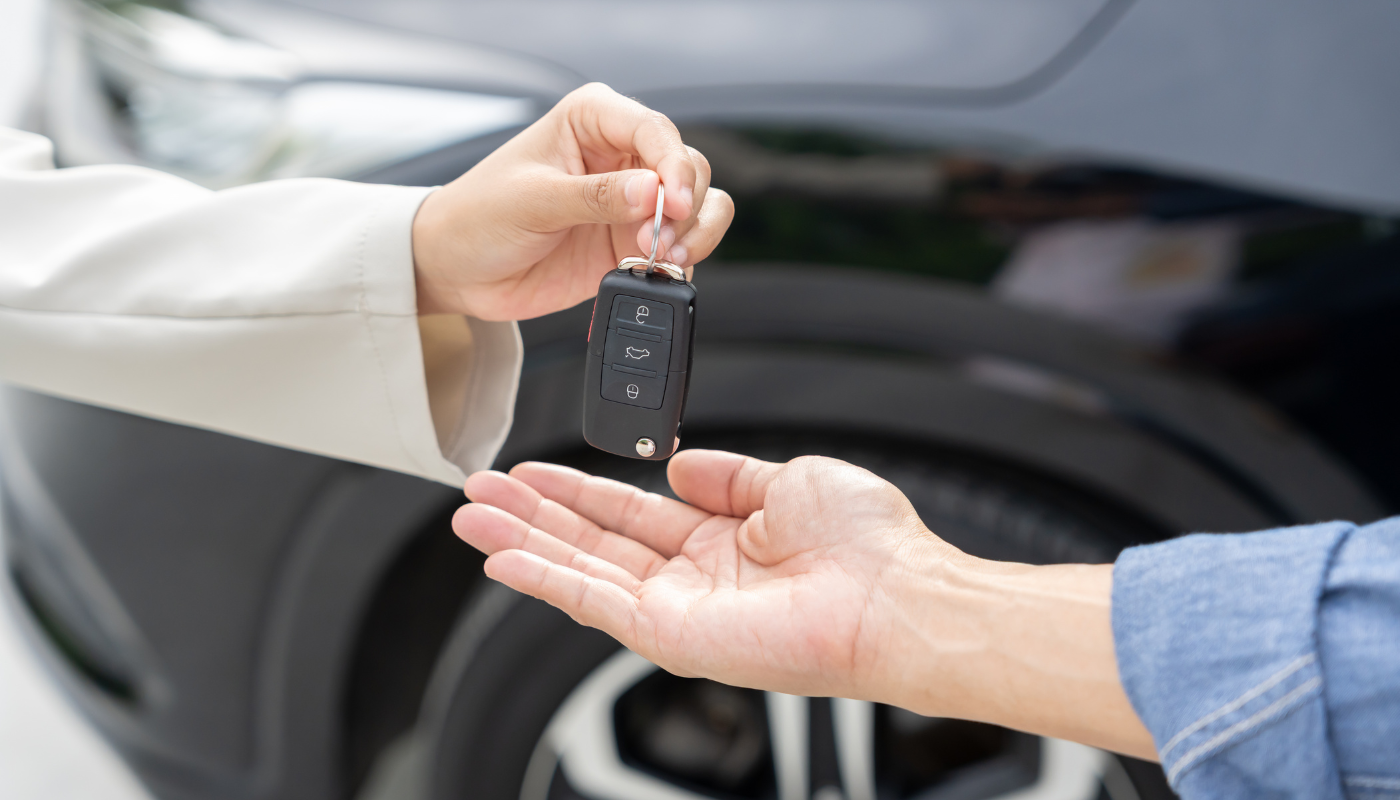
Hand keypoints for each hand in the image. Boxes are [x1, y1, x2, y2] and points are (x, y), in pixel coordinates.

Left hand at [410, 83, 731, 319]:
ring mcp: (631, 201)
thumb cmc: (479, 217)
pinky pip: (682, 246)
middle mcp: (620, 155)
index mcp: (592, 120)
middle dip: (686, 205)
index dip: (674, 166)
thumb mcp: (531, 201)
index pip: (655, 130)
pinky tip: (656, 272)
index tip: (674, 204)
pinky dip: (683, 262)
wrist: (457, 270)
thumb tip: (651, 192)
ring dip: (694, 234)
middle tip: (660, 240)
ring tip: (663, 258)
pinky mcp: (633, 242)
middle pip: (689, 166)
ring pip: (698, 205)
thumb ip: (594, 196)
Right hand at [454, 450, 1157, 759]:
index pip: (628, 513)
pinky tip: (503, 559)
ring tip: (470, 515)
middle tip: (476, 492)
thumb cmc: (867, 543)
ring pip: (582, 571)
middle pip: (592, 541)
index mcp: (720, 541)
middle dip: (531, 515)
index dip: (575, 490)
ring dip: (522, 542)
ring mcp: (680, 610)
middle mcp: (693, 578)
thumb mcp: (787, 479)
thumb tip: (679, 466)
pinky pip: (596, 605)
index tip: (529, 472)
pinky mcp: (673, 637)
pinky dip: (546, 580)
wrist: (898, 593)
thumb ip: (726, 476)